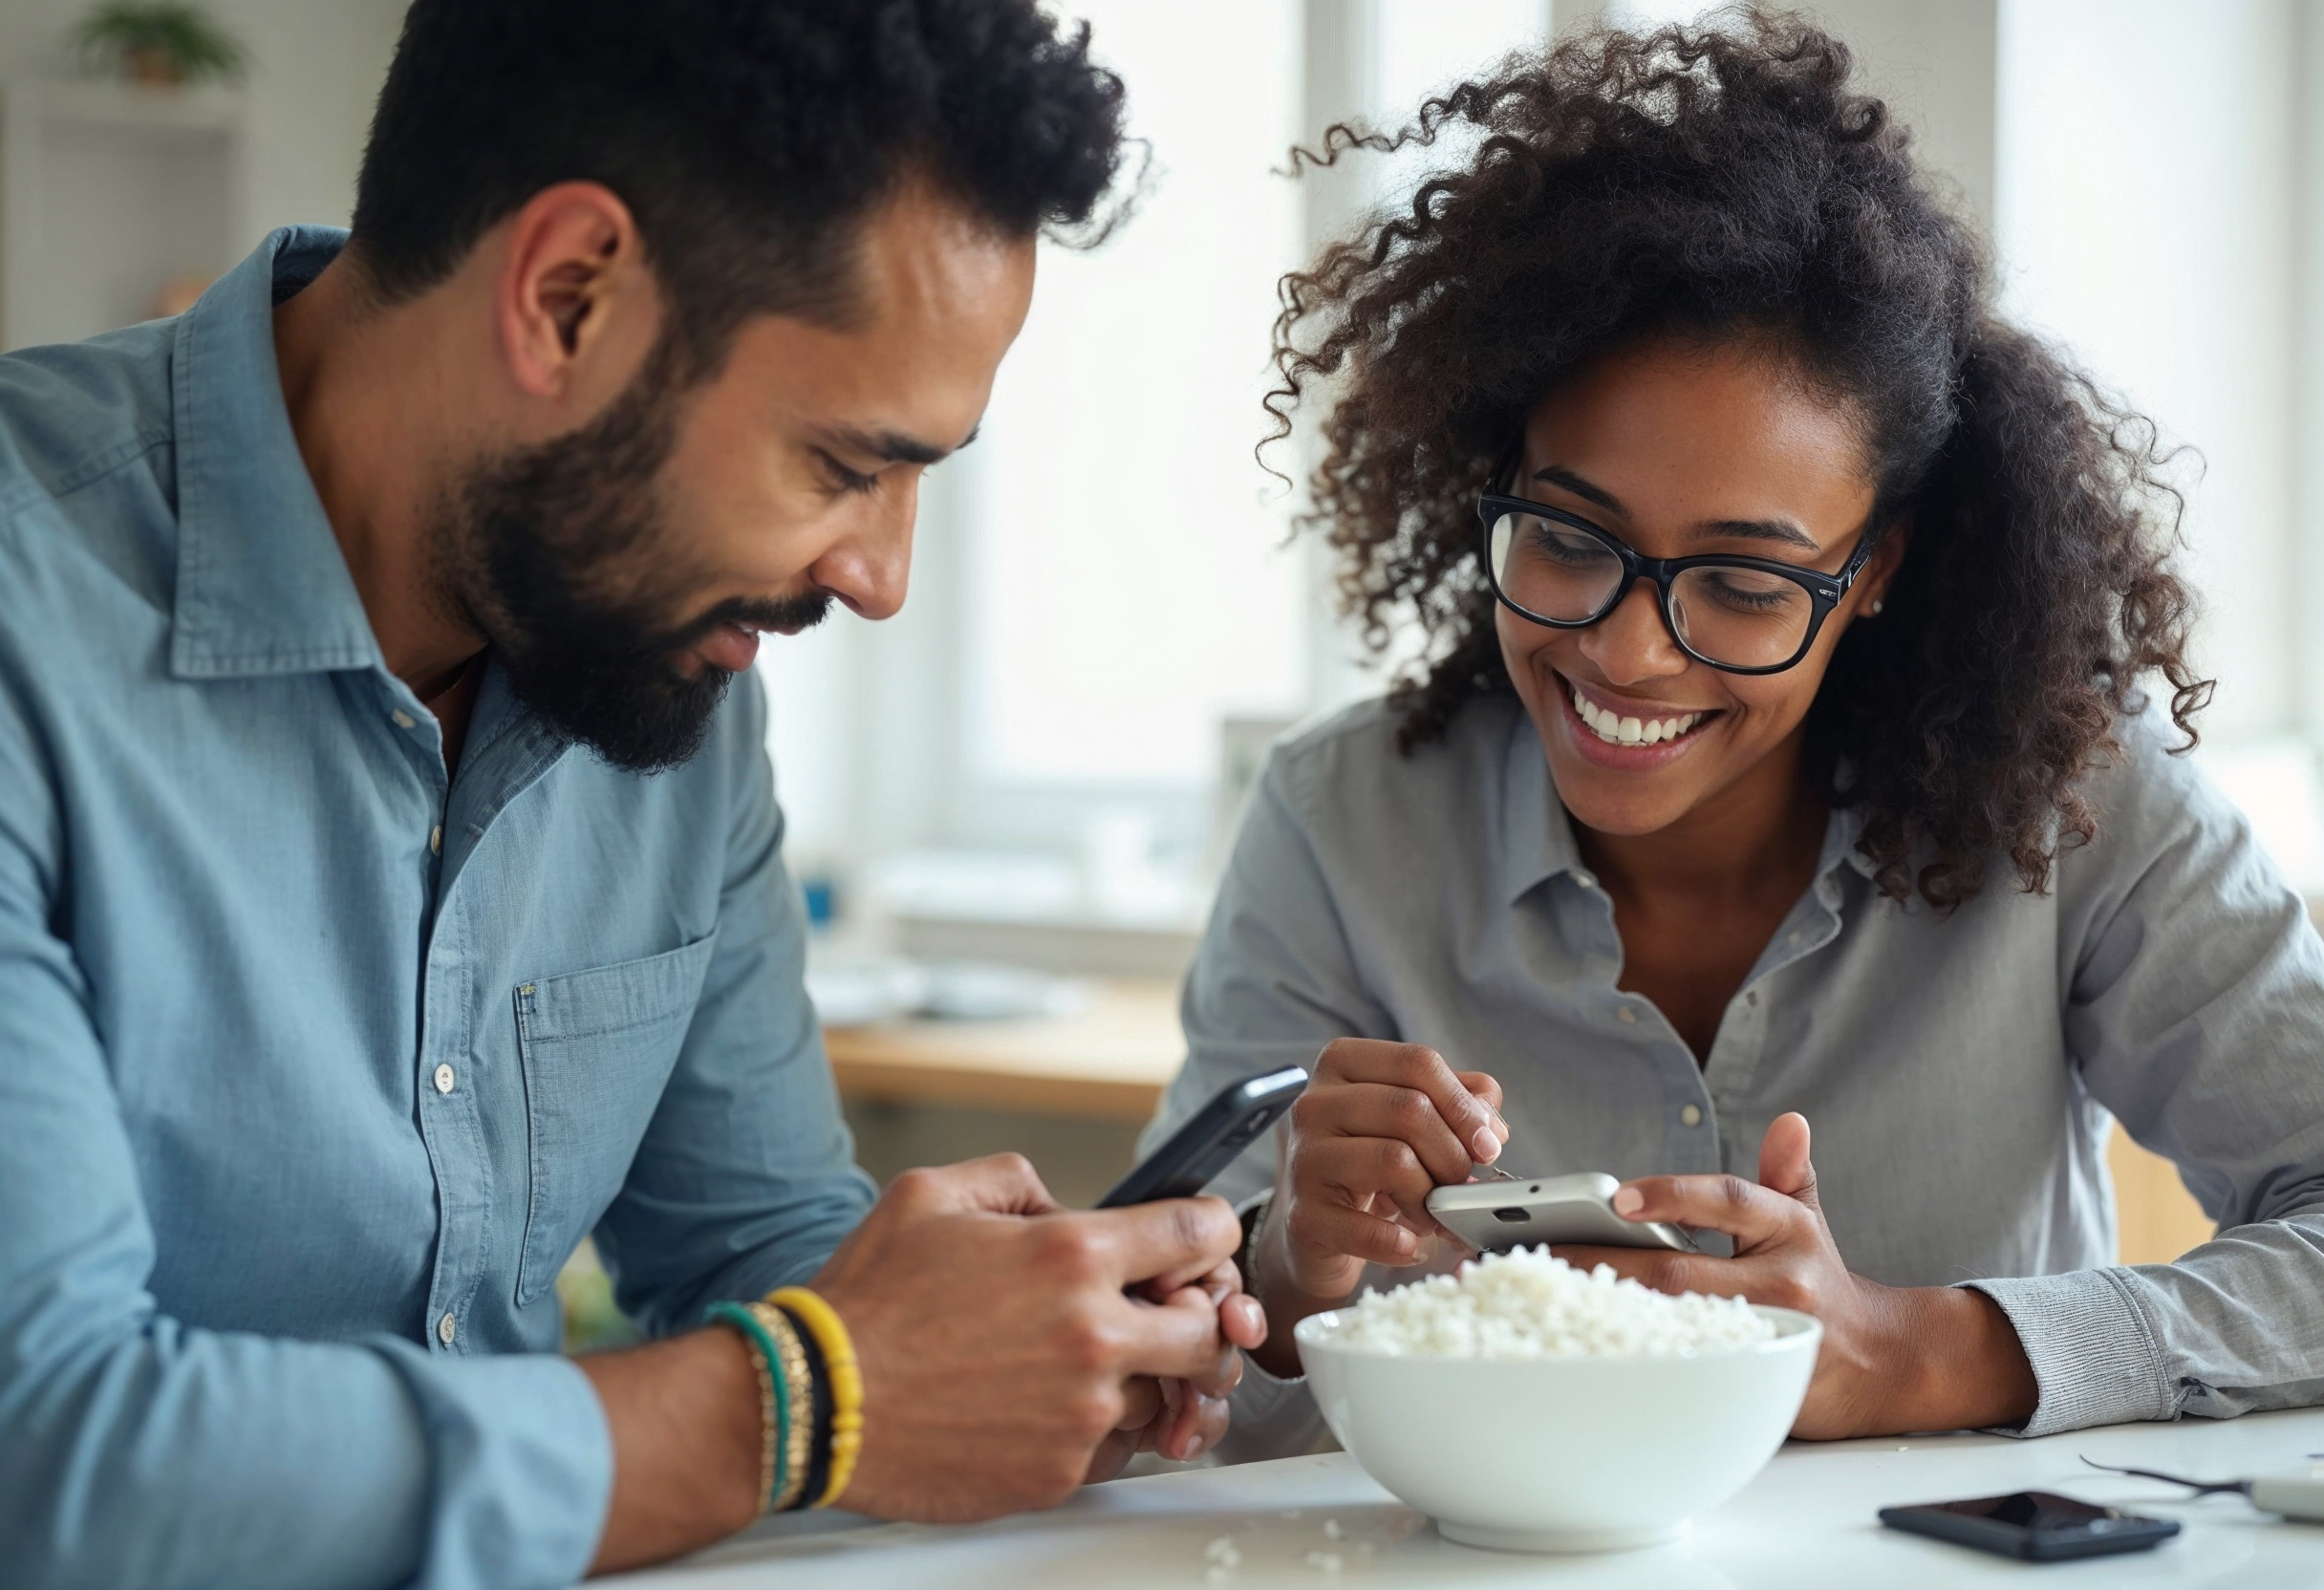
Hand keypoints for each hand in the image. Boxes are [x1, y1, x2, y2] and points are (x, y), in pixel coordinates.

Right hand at [808, 1154, 1264, 1520]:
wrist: (815, 1402)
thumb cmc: (866, 1303)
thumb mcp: (933, 1193)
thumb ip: (1016, 1180)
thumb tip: (1060, 1204)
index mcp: (1071, 1256)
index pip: (1199, 1233)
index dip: (1210, 1231)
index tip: (1201, 1240)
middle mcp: (1091, 1337)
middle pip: (1208, 1330)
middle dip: (1193, 1316)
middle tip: (1155, 1312)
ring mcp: (1080, 1414)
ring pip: (1161, 1395)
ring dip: (1136, 1377)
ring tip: (1073, 1364)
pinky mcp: (1058, 1473)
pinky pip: (1111, 1449)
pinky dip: (1090, 1429)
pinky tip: (1040, 1406)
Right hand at [1249, 1040, 1505, 1375]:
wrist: (1320, 1224)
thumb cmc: (1371, 1163)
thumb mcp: (1414, 1120)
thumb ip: (1459, 1104)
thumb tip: (1492, 1127)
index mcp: (1343, 1064)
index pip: (1417, 1063)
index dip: (1464, 1105)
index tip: (1489, 1143)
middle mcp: (1315, 1104)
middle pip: (1409, 1109)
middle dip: (1453, 1155)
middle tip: (1461, 1186)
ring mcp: (1304, 1158)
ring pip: (1394, 1161)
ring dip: (1430, 1199)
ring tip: (1431, 1216)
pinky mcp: (1303, 1214)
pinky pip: (1368, 1227)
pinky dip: (1402, 1243)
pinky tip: (1409, 1244)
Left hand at [1556, 1113, 2037, 1438]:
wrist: (1878, 1359)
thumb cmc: (1821, 1280)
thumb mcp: (1808, 1221)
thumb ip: (1789, 1173)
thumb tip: (1790, 1122)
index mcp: (1789, 1228)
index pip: (1728, 1200)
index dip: (1674, 1194)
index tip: (1619, 1196)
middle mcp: (1781, 1279)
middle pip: (1680, 1269)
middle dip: (1608, 1261)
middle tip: (1545, 1252)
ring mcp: (1768, 1334)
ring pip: (1675, 1321)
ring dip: (1609, 1308)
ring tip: (1551, 1294)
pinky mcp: (1753, 1379)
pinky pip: (1685, 1365)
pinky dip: (1636, 1352)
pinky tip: (1590, 1342)